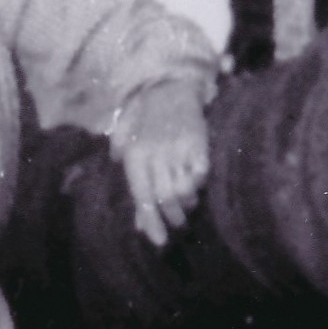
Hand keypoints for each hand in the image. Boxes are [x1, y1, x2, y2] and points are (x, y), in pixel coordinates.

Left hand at [108, 79, 211, 246]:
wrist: (169, 87)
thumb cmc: (145, 120)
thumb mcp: (128, 146)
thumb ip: (133, 184)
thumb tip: (139, 221)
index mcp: (135, 156)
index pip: (143, 197)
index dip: (152, 222)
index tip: (160, 241)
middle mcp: (154, 154)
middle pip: (165, 198)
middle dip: (173, 216)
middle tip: (178, 222)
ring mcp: (176, 148)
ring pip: (184, 189)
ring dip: (187, 202)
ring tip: (188, 204)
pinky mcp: (197, 142)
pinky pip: (199, 173)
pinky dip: (199, 184)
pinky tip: (196, 184)